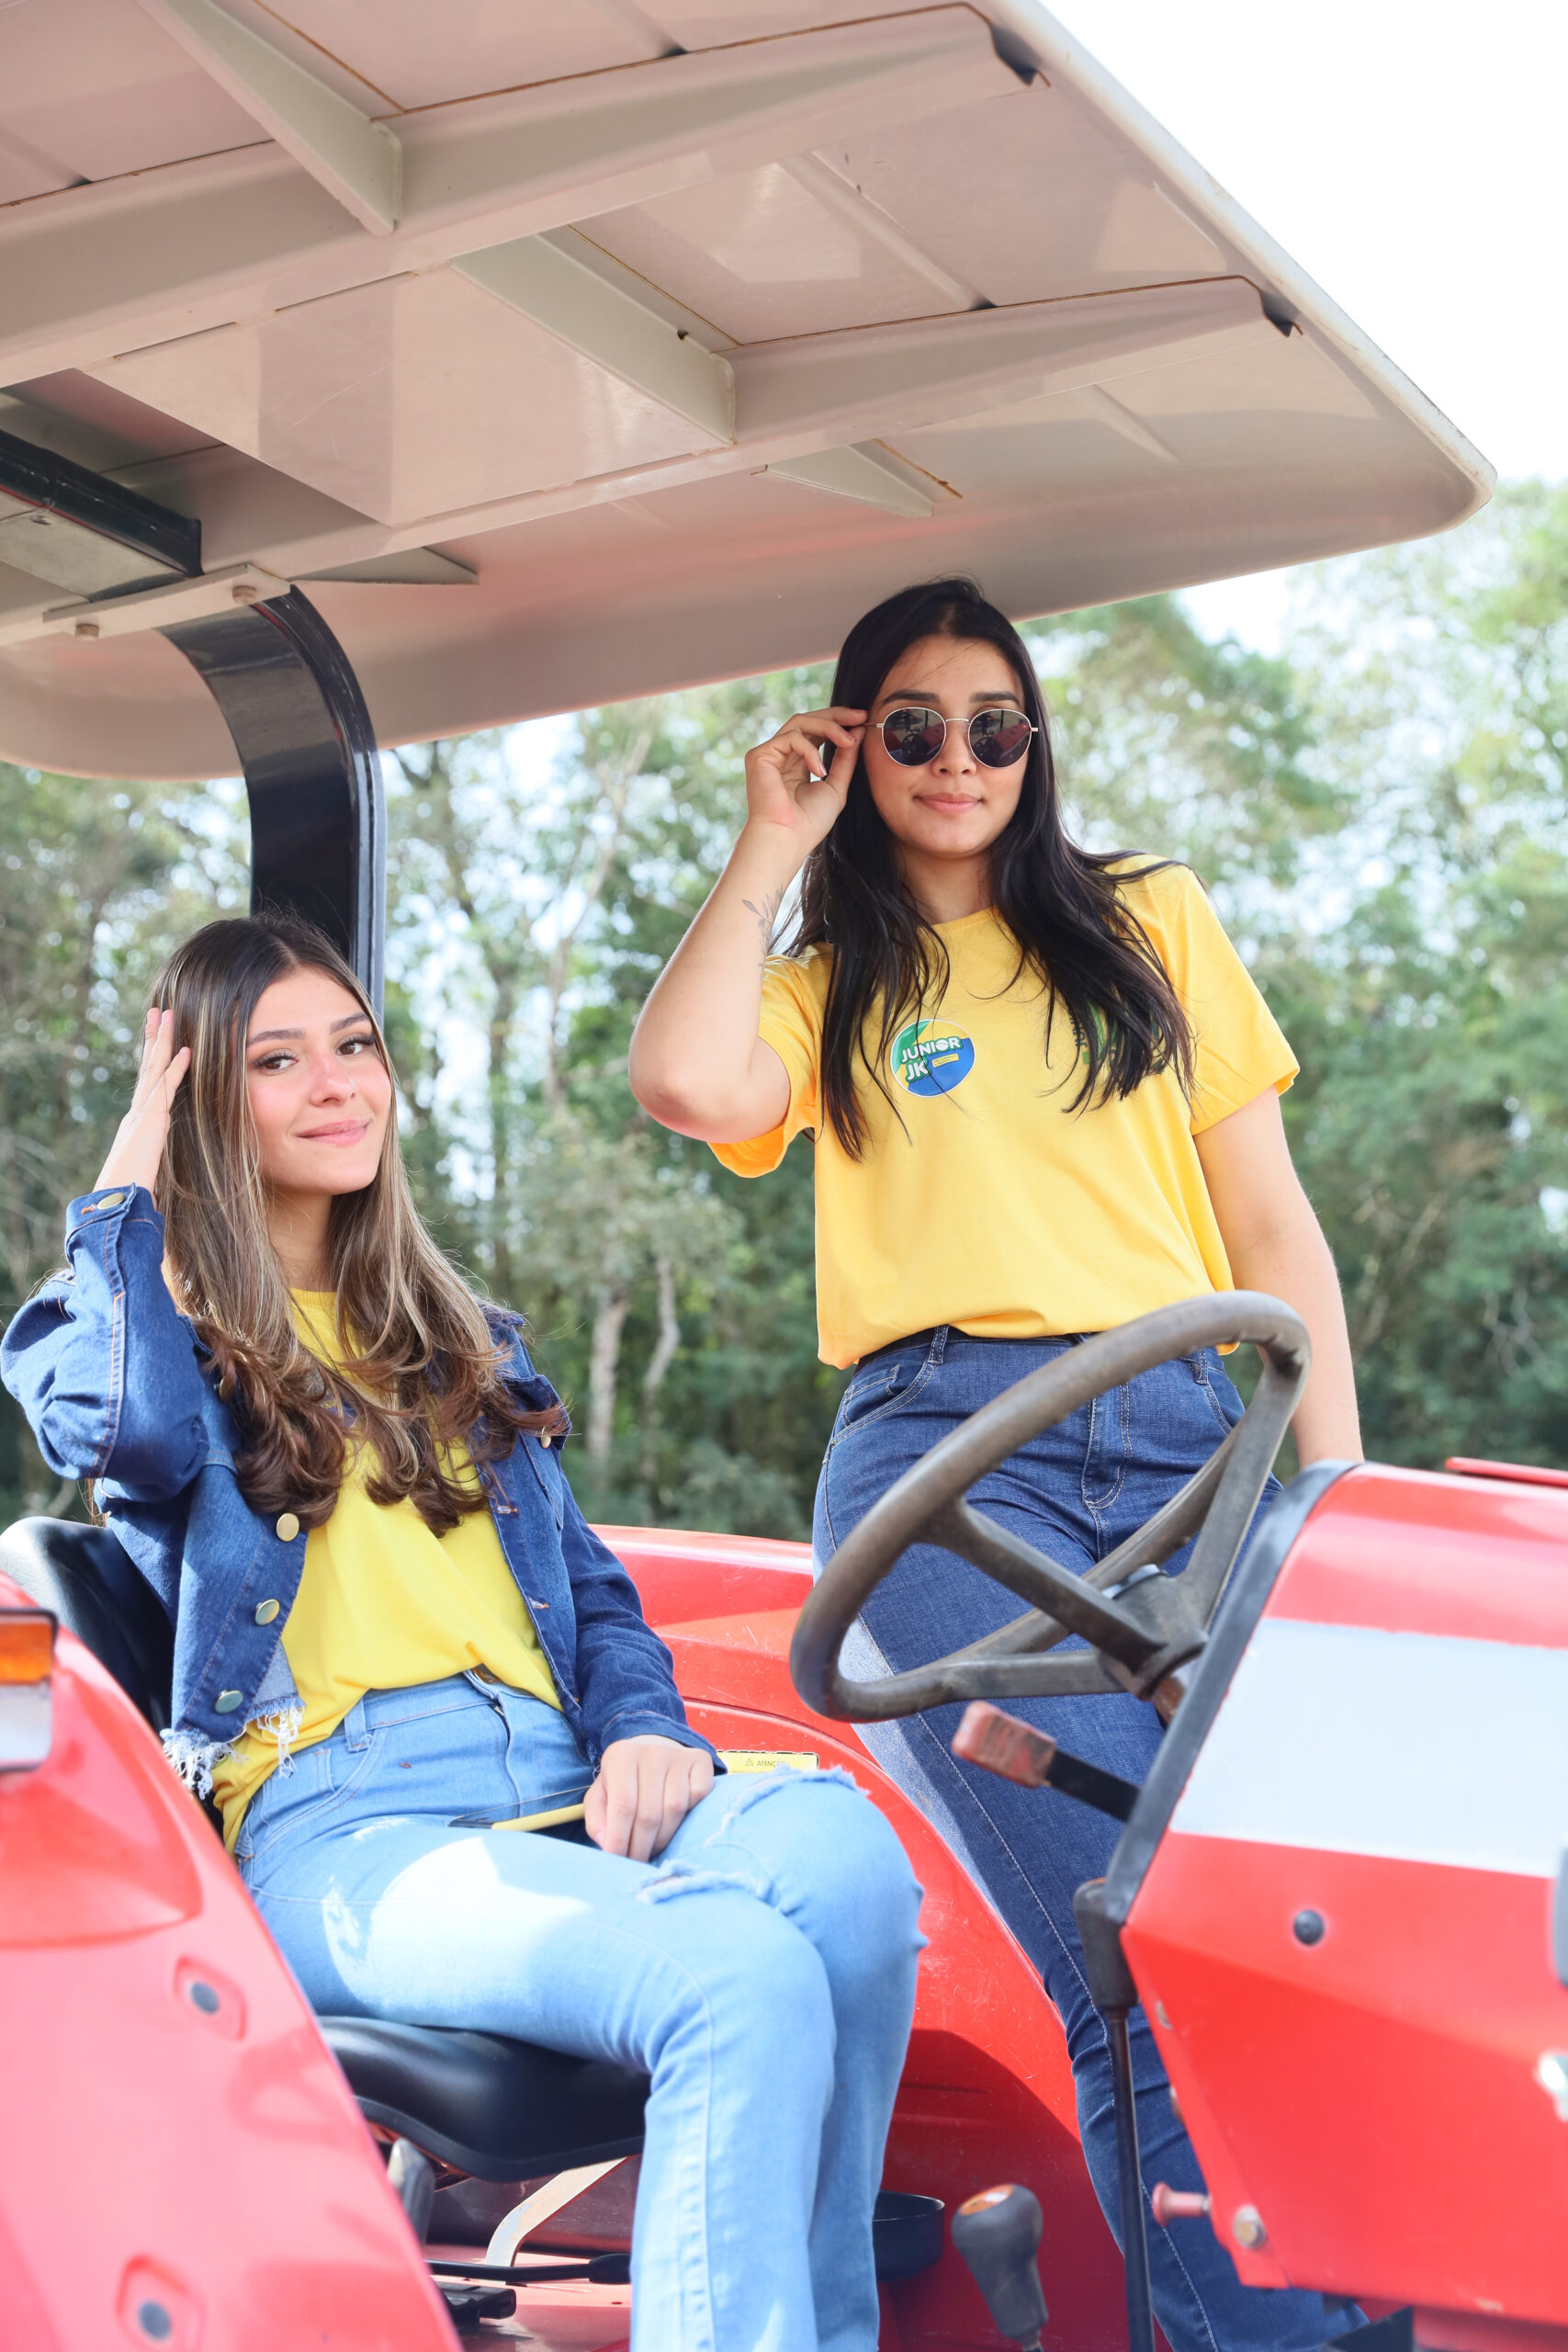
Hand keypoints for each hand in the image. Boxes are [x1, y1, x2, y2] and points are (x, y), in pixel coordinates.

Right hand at [93, 1008, 190, 1198]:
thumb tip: (155, 1174)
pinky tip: (186, 1051)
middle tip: (157, 1011)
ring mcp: (142, 1113)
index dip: (153, 1059)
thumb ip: (149, 1165)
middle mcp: (136, 1112)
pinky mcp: (150, 1120)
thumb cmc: (127, 1194)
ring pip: (153, 1069)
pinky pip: (165, 1088)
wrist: (114, 1201)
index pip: (146, 1083)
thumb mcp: (144, 1173)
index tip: (158, 1039)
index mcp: (136, 1123)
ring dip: (162, 1041)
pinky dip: (176, 1069)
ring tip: (167, 1014)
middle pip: (146, 1066)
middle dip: (153, 1037)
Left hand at [585, 1735, 714, 1861]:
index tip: (617, 1862)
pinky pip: (698, 1796)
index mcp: (621, 1755)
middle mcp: (652, 1751)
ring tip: (652, 1848)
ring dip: (663, 1839)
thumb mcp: (601, 1795)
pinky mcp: (702, 1761)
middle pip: (650, 1813)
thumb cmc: (624, 1781)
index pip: (623, 1806)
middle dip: (641, 1846)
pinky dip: (688, 1817)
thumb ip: (597, 1820)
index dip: (620, 1839)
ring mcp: (679, 1755)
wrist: (654, 1750)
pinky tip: (675, 1824)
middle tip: (636, 1863)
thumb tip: (607, 1843)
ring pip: (675, 1809)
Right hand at [743, 706, 864, 853]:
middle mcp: (782, 755)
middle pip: (808, 721)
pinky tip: (820, 771)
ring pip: (800, 722)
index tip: (862, 719)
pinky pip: (791, 738)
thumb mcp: (836, 786)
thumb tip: (858, 732)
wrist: (787, 840)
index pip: (817, 732)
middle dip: (836, 715)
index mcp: (797, 763)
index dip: (839, 723)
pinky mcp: (760, 755)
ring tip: (848, 741)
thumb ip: (845, 760)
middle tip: (859, 716)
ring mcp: (770, 754)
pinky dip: (810, 750)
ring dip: (829, 727)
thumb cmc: (809, 823)